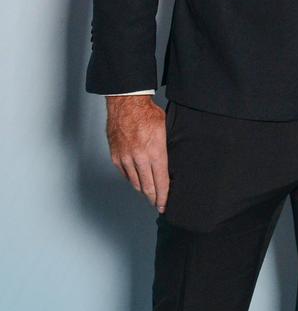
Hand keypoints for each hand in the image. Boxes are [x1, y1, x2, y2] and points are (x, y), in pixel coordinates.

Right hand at [106, 95, 169, 211]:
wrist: (126, 104)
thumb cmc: (148, 113)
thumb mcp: (165, 131)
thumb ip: (166, 150)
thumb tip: (169, 166)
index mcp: (155, 152)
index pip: (161, 182)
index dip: (164, 197)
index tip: (165, 205)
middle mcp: (140, 158)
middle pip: (148, 187)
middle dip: (154, 198)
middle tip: (158, 205)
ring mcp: (126, 159)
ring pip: (135, 183)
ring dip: (143, 189)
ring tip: (150, 193)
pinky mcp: (116, 157)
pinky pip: (125, 174)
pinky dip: (132, 178)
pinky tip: (138, 178)